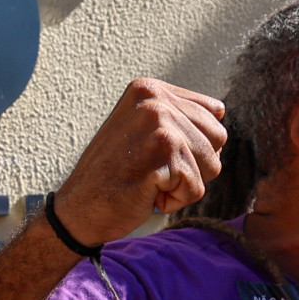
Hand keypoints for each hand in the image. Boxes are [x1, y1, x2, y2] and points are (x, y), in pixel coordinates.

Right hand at [51, 79, 227, 245]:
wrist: (77, 210)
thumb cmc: (112, 175)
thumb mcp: (141, 128)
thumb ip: (176, 114)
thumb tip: (220, 111)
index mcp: (150, 89)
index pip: (214, 114)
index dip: (193, 145)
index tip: (154, 153)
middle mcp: (155, 100)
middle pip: (218, 138)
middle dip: (193, 164)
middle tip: (152, 170)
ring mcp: (159, 126)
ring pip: (212, 165)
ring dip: (184, 184)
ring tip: (148, 181)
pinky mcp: (162, 157)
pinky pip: (196, 189)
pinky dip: (174, 201)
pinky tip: (144, 194)